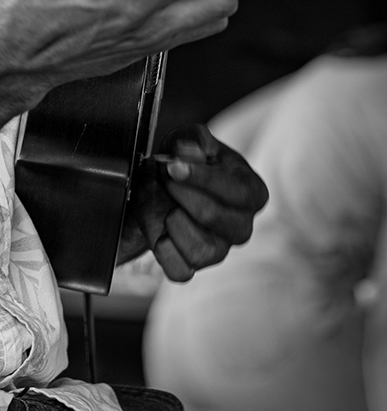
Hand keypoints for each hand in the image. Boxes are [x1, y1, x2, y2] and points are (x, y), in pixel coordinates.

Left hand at [118, 123, 268, 280]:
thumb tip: (190, 153)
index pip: (236, 191)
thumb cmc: (183, 163)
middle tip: (164, 177)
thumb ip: (193, 139)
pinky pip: (180, 271)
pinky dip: (163, 250)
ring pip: (199, 249)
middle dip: (178, 192)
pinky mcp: (195, 265)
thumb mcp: (189, 139)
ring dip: (171, 221)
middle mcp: (241, 226)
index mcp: (252, 191)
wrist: (158, 187)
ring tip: (165, 204)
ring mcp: (220, 250)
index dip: (200, 177)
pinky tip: (160, 230)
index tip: (173, 166)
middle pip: (210, 215)